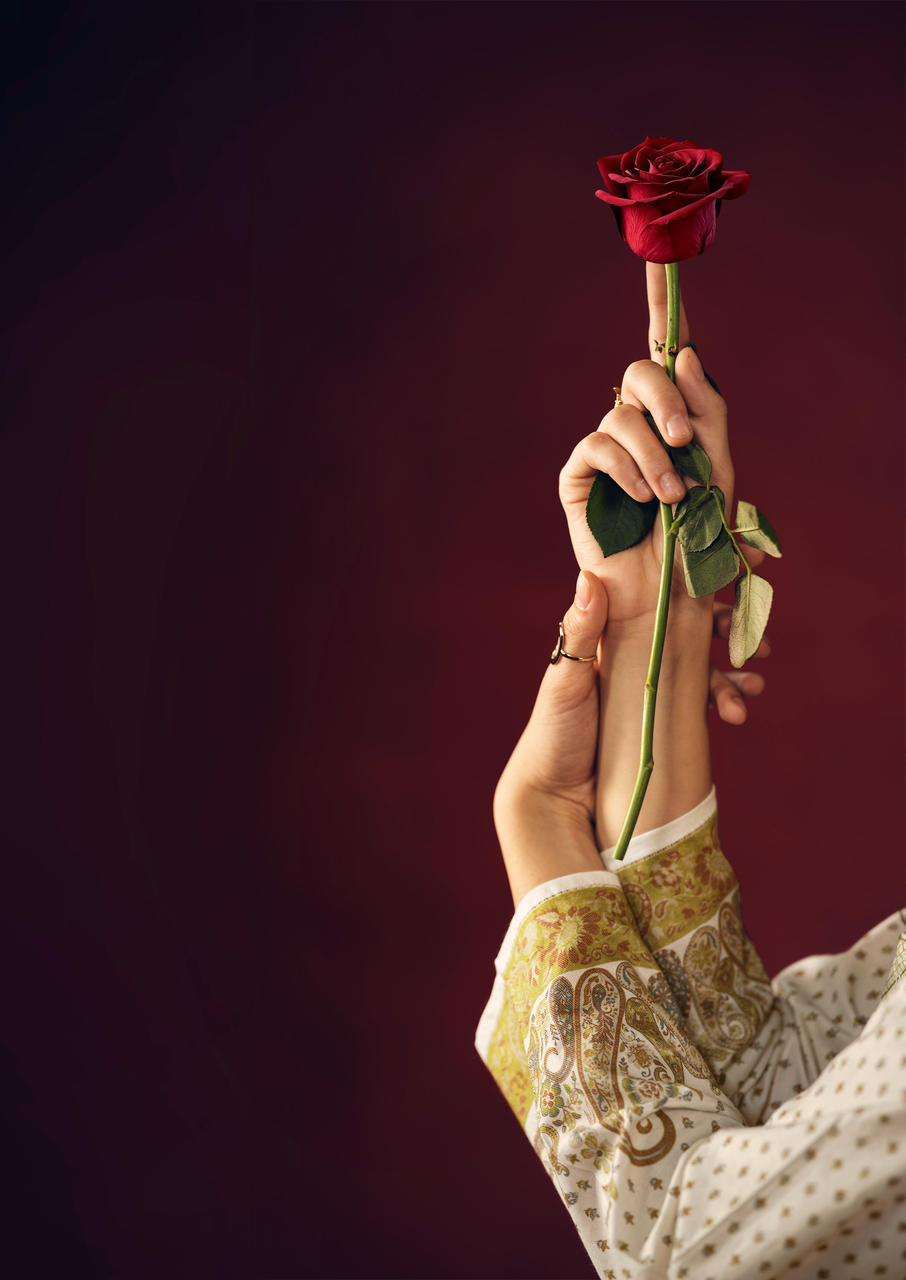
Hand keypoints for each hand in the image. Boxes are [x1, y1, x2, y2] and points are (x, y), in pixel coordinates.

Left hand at [493, 578, 770, 903]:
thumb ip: (580, 634)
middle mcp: (639, 656)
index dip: (696, 585)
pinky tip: (737, 713)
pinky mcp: (667, 721)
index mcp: (615, 637)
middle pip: (694, 632)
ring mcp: (656, 689)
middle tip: (759, 643)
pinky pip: (704, 704)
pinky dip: (727, 702)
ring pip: (707, 669)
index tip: (733, 574)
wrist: (557, 797)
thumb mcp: (565, 680)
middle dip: (732, 632)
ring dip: (735, 675)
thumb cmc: (553, 733)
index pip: (661, 600)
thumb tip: (590, 577)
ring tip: (753, 688)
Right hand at [558, 265, 740, 636]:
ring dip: (655, 454)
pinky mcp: (579, 476)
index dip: (660, 303)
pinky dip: (627, 469)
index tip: (659, 257)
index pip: (667, 351)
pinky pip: (597, 446)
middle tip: (688, 444)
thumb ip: (707, 408)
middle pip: (641, 372)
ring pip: (622, 415)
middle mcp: (637, 422)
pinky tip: (643, 498)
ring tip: (672, 497)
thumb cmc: (698, 534)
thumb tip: (683, 353)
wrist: (670, 590)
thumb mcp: (719, 466)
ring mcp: (605, 447)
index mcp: (675, 413)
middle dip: (666, 401)